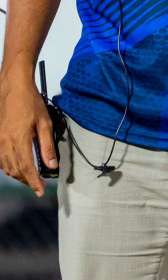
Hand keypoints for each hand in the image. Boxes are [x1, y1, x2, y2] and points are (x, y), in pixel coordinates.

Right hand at [0, 71, 54, 196]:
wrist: (12, 88)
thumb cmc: (30, 102)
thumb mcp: (44, 123)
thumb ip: (47, 146)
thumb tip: (52, 165)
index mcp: (18, 140)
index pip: (26, 168)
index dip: (33, 182)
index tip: (41, 191)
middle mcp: (4, 143)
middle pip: (14, 170)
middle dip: (27, 180)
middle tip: (39, 185)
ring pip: (5, 167)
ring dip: (18, 175)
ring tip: (31, 178)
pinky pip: (0, 159)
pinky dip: (9, 166)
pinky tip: (18, 166)